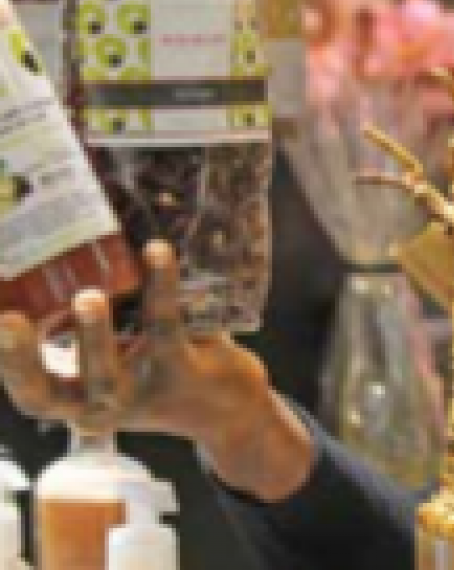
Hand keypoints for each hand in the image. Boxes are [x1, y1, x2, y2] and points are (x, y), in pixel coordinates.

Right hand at [0, 242, 312, 501]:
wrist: (229, 403)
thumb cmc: (156, 366)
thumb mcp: (114, 353)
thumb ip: (81, 324)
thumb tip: (52, 252)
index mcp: (77, 399)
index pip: (30, 393)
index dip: (5, 363)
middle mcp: (102, 405)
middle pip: (51, 395)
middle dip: (24, 359)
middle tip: (8, 319)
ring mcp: (142, 393)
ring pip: (110, 370)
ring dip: (94, 333)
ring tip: (86, 296)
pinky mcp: (184, 370)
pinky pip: (166, 327)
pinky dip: (160, 286)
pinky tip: (156, 252)